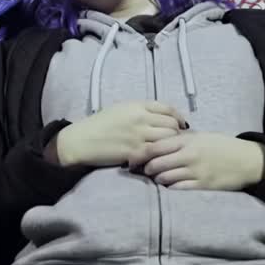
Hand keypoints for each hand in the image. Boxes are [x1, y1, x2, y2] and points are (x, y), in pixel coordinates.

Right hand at [51, 101, 187, 167]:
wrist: (82, 140)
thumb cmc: (101, 124)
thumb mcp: (121, 109)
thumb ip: (141, 110)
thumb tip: (163, 116)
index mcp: (137, 105)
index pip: (168, 109)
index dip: (179, 117)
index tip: (182, 125)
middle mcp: (140, 118)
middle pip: (171, 124)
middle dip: (177, 133)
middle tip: (176, 142)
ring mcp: (138, 135)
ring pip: (167, 139)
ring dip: (170, 146)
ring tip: (168, 151)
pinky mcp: (134, 151)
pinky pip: (156, 153)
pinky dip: (160, 156)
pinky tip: (158, 159)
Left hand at [140, 132, 264, 190]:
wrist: (246, 160)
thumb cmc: (221, 145)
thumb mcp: (200, 136)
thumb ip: (179, 139)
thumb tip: (157, 141)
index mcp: (187, 141)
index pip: (155, 147)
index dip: (140, 154)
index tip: (131, 159)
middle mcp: (189, 156)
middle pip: (156, 164)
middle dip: (146, 169)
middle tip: (141, 171)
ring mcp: (195, 172)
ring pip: (165, 178)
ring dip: (157, 179)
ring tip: (155, 178)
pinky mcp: (202, 185)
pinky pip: (179, 188)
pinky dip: (170, 187)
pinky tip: (168, 185)